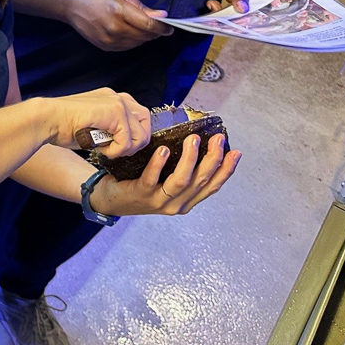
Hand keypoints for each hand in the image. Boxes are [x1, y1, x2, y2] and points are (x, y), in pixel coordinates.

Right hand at [47, 88, 151, 157]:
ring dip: (124, 149)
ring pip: (140, 135)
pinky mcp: (115, 112)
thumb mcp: (94, 126)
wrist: (48, 119)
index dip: (133, 135)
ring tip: (106, 149)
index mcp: (113, 99)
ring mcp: (118, 103)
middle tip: (116, 150)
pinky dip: (114, 151)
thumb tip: (126, 143)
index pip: (139, 117)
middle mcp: (118, 97)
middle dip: (135, 142)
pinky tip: (99, 148)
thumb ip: (111, 129)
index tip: (118, 146)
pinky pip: (126, 142)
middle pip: (146, 123)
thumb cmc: (64, 126)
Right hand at [64, 0, 172, 50]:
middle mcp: (115, 28)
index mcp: (119, 11)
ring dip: (145, 37)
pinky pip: (127, 47)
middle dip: (155, 32)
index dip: (162, 28)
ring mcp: (109, 40)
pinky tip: (131, 32)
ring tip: (143, 27)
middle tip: (160, 26)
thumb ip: (141, 6)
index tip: (170, 27)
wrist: (71, 5)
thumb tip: (160, 16)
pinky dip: (134, 41)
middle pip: (145, 36)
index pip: (148, 25)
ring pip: (137, 43)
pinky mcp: (105, 47)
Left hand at [90, 133, 239, 216]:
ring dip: (190, 160)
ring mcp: (158, 201)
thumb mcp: (165, 180)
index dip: (226, 170)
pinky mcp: (140, 195)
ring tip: (193, 140)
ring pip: (180, 181)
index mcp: (186, 200)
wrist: (109, 198)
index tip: (235, 152)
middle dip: (212, 159)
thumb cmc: (138, 184)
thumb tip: (196, 141)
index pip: (212, 186)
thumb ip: (180, 167)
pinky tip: (164, 150)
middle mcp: (176, 204)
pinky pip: (152, 179)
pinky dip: (158, 164)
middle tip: (217, 139)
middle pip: (200, 182)